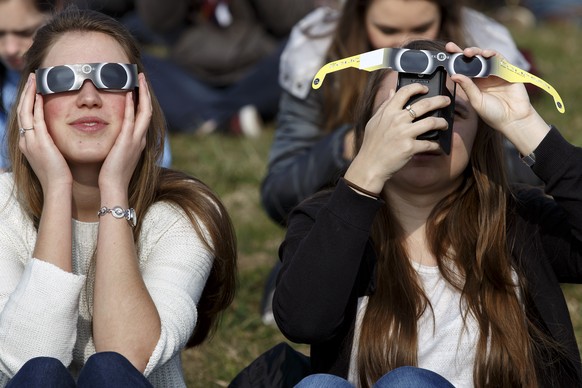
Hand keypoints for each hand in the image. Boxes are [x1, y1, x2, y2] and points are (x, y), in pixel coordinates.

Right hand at [17, 74, 71, 190]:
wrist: (58, 187)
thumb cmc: (59, 175)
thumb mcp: (52, 156)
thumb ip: (51, 144)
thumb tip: (56, 136)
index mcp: (28, 144)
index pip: (25, 117)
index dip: (28, 101)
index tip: (34, 88)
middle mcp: (25, 140)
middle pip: (22, 111)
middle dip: (26, 93)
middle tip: (32, 77)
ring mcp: (31, 141)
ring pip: (26, 112)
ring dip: (29, 94)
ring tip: (34, 79)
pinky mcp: (40, 143)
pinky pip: (36, 120)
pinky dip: (36, 106)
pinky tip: (40, 95)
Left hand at [98, 73, 151, 193]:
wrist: (114, 187)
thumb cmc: (112, 174)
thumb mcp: (117, 155)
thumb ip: (117, 144)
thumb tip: (112, 137)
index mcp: (138, 141)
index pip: (143, 116)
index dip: (143, 101)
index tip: (138, 88)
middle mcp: (140, 138)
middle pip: (148, 110)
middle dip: (146, 92)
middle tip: (142, 76)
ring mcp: (135, 139)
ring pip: (144, 111)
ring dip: (143, 94)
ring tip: (139, 78)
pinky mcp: (127, 141)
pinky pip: (131, 119)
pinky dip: (132, 105)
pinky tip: (128, 93)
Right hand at [346, 81, 449, 193]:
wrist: (370, 164)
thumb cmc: (372, 144)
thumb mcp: (374, 121)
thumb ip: (385, 106)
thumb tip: (392, 91)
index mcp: (388, 112)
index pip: (405, 92)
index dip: (418, 87)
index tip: (425, 89)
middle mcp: (397, 120)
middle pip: (424, 105)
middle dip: (439, 101)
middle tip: (446, 101)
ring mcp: (404, 134)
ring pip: (431, 122)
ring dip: (442, 123)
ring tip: (445, 124)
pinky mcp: (410, 147)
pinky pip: (429, 144)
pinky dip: (435, 145)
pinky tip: (437, 145)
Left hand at [445, 42, 537, 133]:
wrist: (513, 120)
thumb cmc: (493, 114)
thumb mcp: (476, 100)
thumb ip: (467, 87)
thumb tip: (454, 75)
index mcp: (474, 84)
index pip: (463, 69)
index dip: (455, 60)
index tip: (446, 52)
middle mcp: (484, 76)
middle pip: (473, 60)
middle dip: (462, 52)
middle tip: (452, 48)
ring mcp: (496, 72)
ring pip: (484, 57)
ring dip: (476, 51)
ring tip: (467, 52)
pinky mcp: (507, 71)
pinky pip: (499, 59)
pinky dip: (492, 54)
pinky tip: (485, 54)